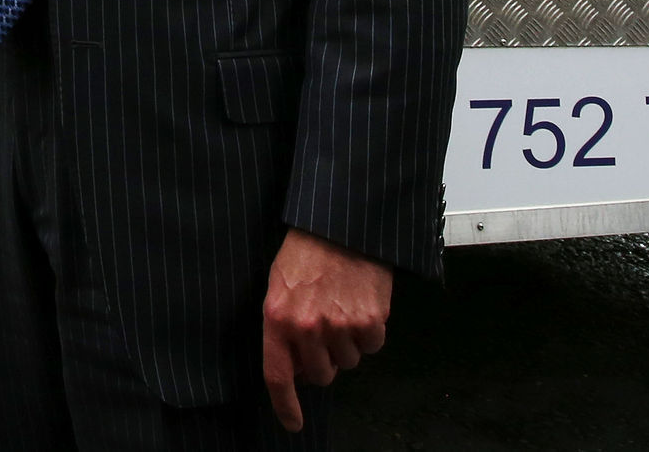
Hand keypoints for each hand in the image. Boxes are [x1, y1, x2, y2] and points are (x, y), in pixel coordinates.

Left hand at [262, 229, 392, 431]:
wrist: (341, 225)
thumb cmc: (307, 251)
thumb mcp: (278, 285)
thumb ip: (282, 327)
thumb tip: (294, 366)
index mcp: (277, 318)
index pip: (278, 375)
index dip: (285, 405)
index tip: (292, 423)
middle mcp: (307, 328)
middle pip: (319, 375)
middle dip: (322, 361)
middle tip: (323, 331)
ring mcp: (340, 326)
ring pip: (348, 362)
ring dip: (346, 343)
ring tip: (341, 306)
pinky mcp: (370, 321)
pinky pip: (371, 347)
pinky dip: (369, 332)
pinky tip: (361, 304)